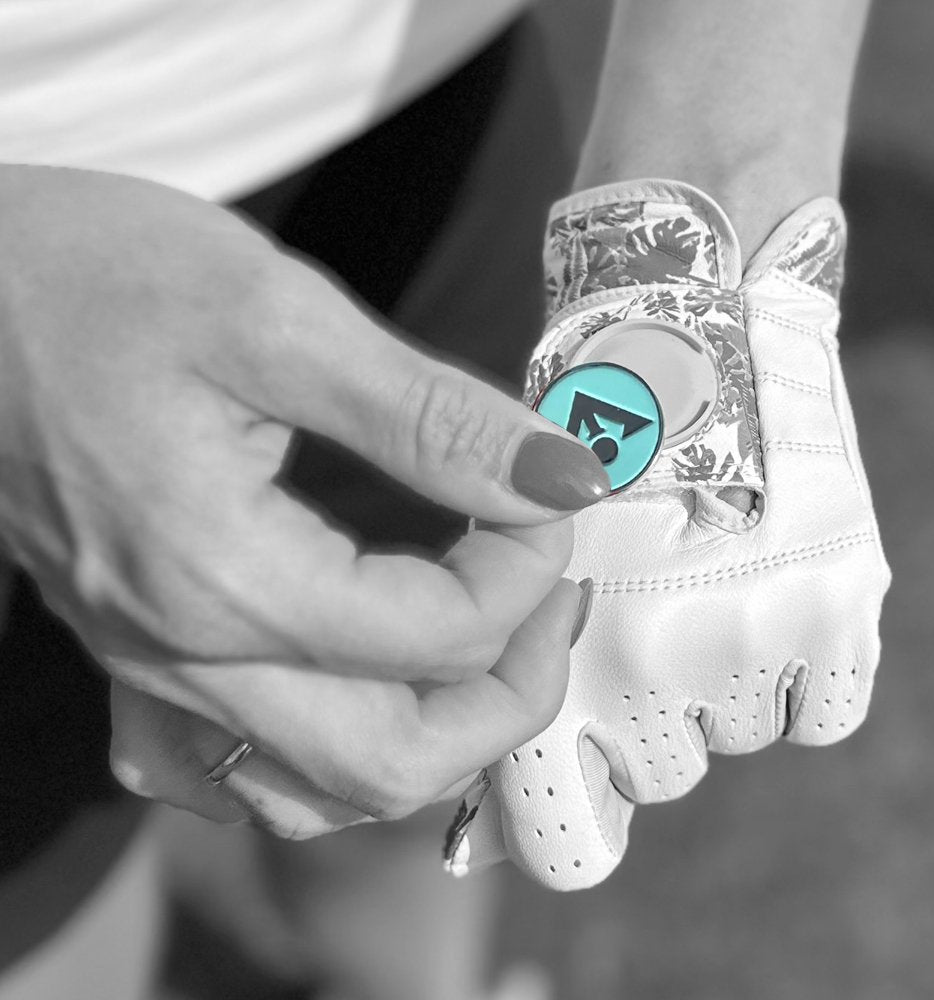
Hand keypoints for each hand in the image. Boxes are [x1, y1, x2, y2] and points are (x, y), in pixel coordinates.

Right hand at [0, 165, 607, 826]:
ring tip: (484, 642)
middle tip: (548, 596)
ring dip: (433, 735)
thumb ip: (431, 415)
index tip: (551, 490)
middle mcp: (182, 655)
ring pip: (322, 789)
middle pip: (393, 765)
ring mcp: (148, 670)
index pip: (440, 634)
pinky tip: (353, 690)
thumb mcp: (278, 316)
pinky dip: (323, 755)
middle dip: (508, 694)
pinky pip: (233, 771)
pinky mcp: (132, 653)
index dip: (529, 569)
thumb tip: (563, 472)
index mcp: (224, 576)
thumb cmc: (84, 278)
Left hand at [445, 180, 889, 887]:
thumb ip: (515, 641)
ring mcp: (759, 636)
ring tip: (698, 593)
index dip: (561, 817)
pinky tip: (761, 604)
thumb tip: (490, 733)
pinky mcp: (841, 597)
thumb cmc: (579, 406)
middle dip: (637, 724)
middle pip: (658, 774)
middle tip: (633, 637)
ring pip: (735, 740)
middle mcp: (663, 664)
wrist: (683, 303)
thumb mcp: (514, 534)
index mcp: (559, 647)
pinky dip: (795, 677)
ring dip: (715, 691)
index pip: (563, 824)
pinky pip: (823, 712)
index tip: (565, 790)